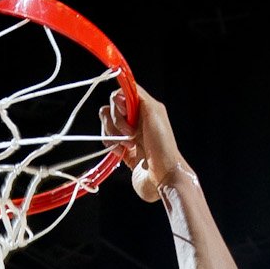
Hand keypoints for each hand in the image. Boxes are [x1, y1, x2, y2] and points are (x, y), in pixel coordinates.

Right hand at [100, 84, 190, 202]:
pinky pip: (107, 141)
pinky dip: (111, 145)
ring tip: (129, 146)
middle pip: (110, 109)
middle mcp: (136, 120)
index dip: (118, 102)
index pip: (122, 94)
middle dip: (116, 121)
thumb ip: (137, 96)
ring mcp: (128, 135)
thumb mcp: (154, 112)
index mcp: (145, 108)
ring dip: (113, 135)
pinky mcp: (122, 150)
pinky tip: (123, 152)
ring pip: (106, 125)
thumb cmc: (163, 146)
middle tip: (131, 133)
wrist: (162, 176)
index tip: (125, 112)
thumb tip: (119, 91)